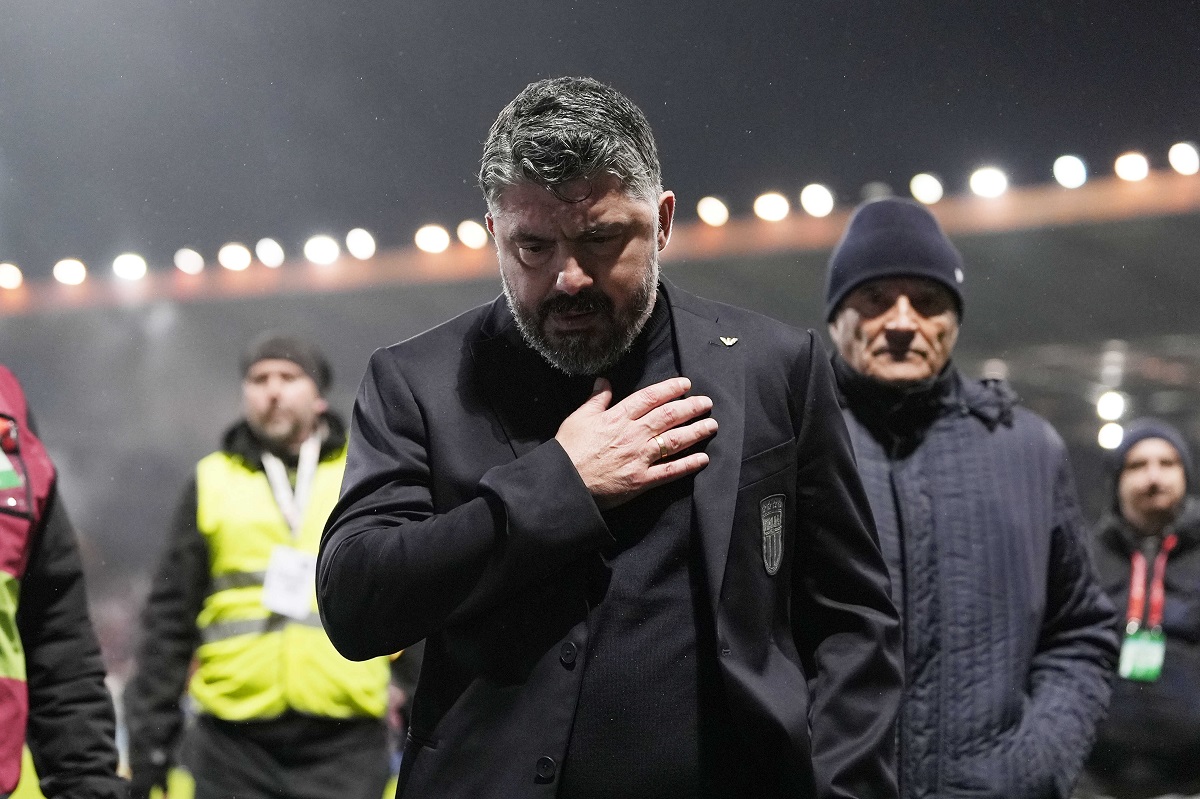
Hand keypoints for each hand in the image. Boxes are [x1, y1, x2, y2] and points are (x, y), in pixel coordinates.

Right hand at [555, 377, 716, 509]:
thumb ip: (596, 400)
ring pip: (674, 440)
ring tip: (711, 425)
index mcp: (618, 417)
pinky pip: (670, 471)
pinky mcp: (641, 480)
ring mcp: (640, 457)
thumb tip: (603, 381)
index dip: (670, 389)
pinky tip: (703, 459)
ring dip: (696, 431)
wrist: (564, 483)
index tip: (685, 384)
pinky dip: (688, 464)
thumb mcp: (578, 418)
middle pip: (668, 416)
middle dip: (691, 407)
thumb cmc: (569, 450)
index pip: (650, 398)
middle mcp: (633, 434)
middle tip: (706, 402)